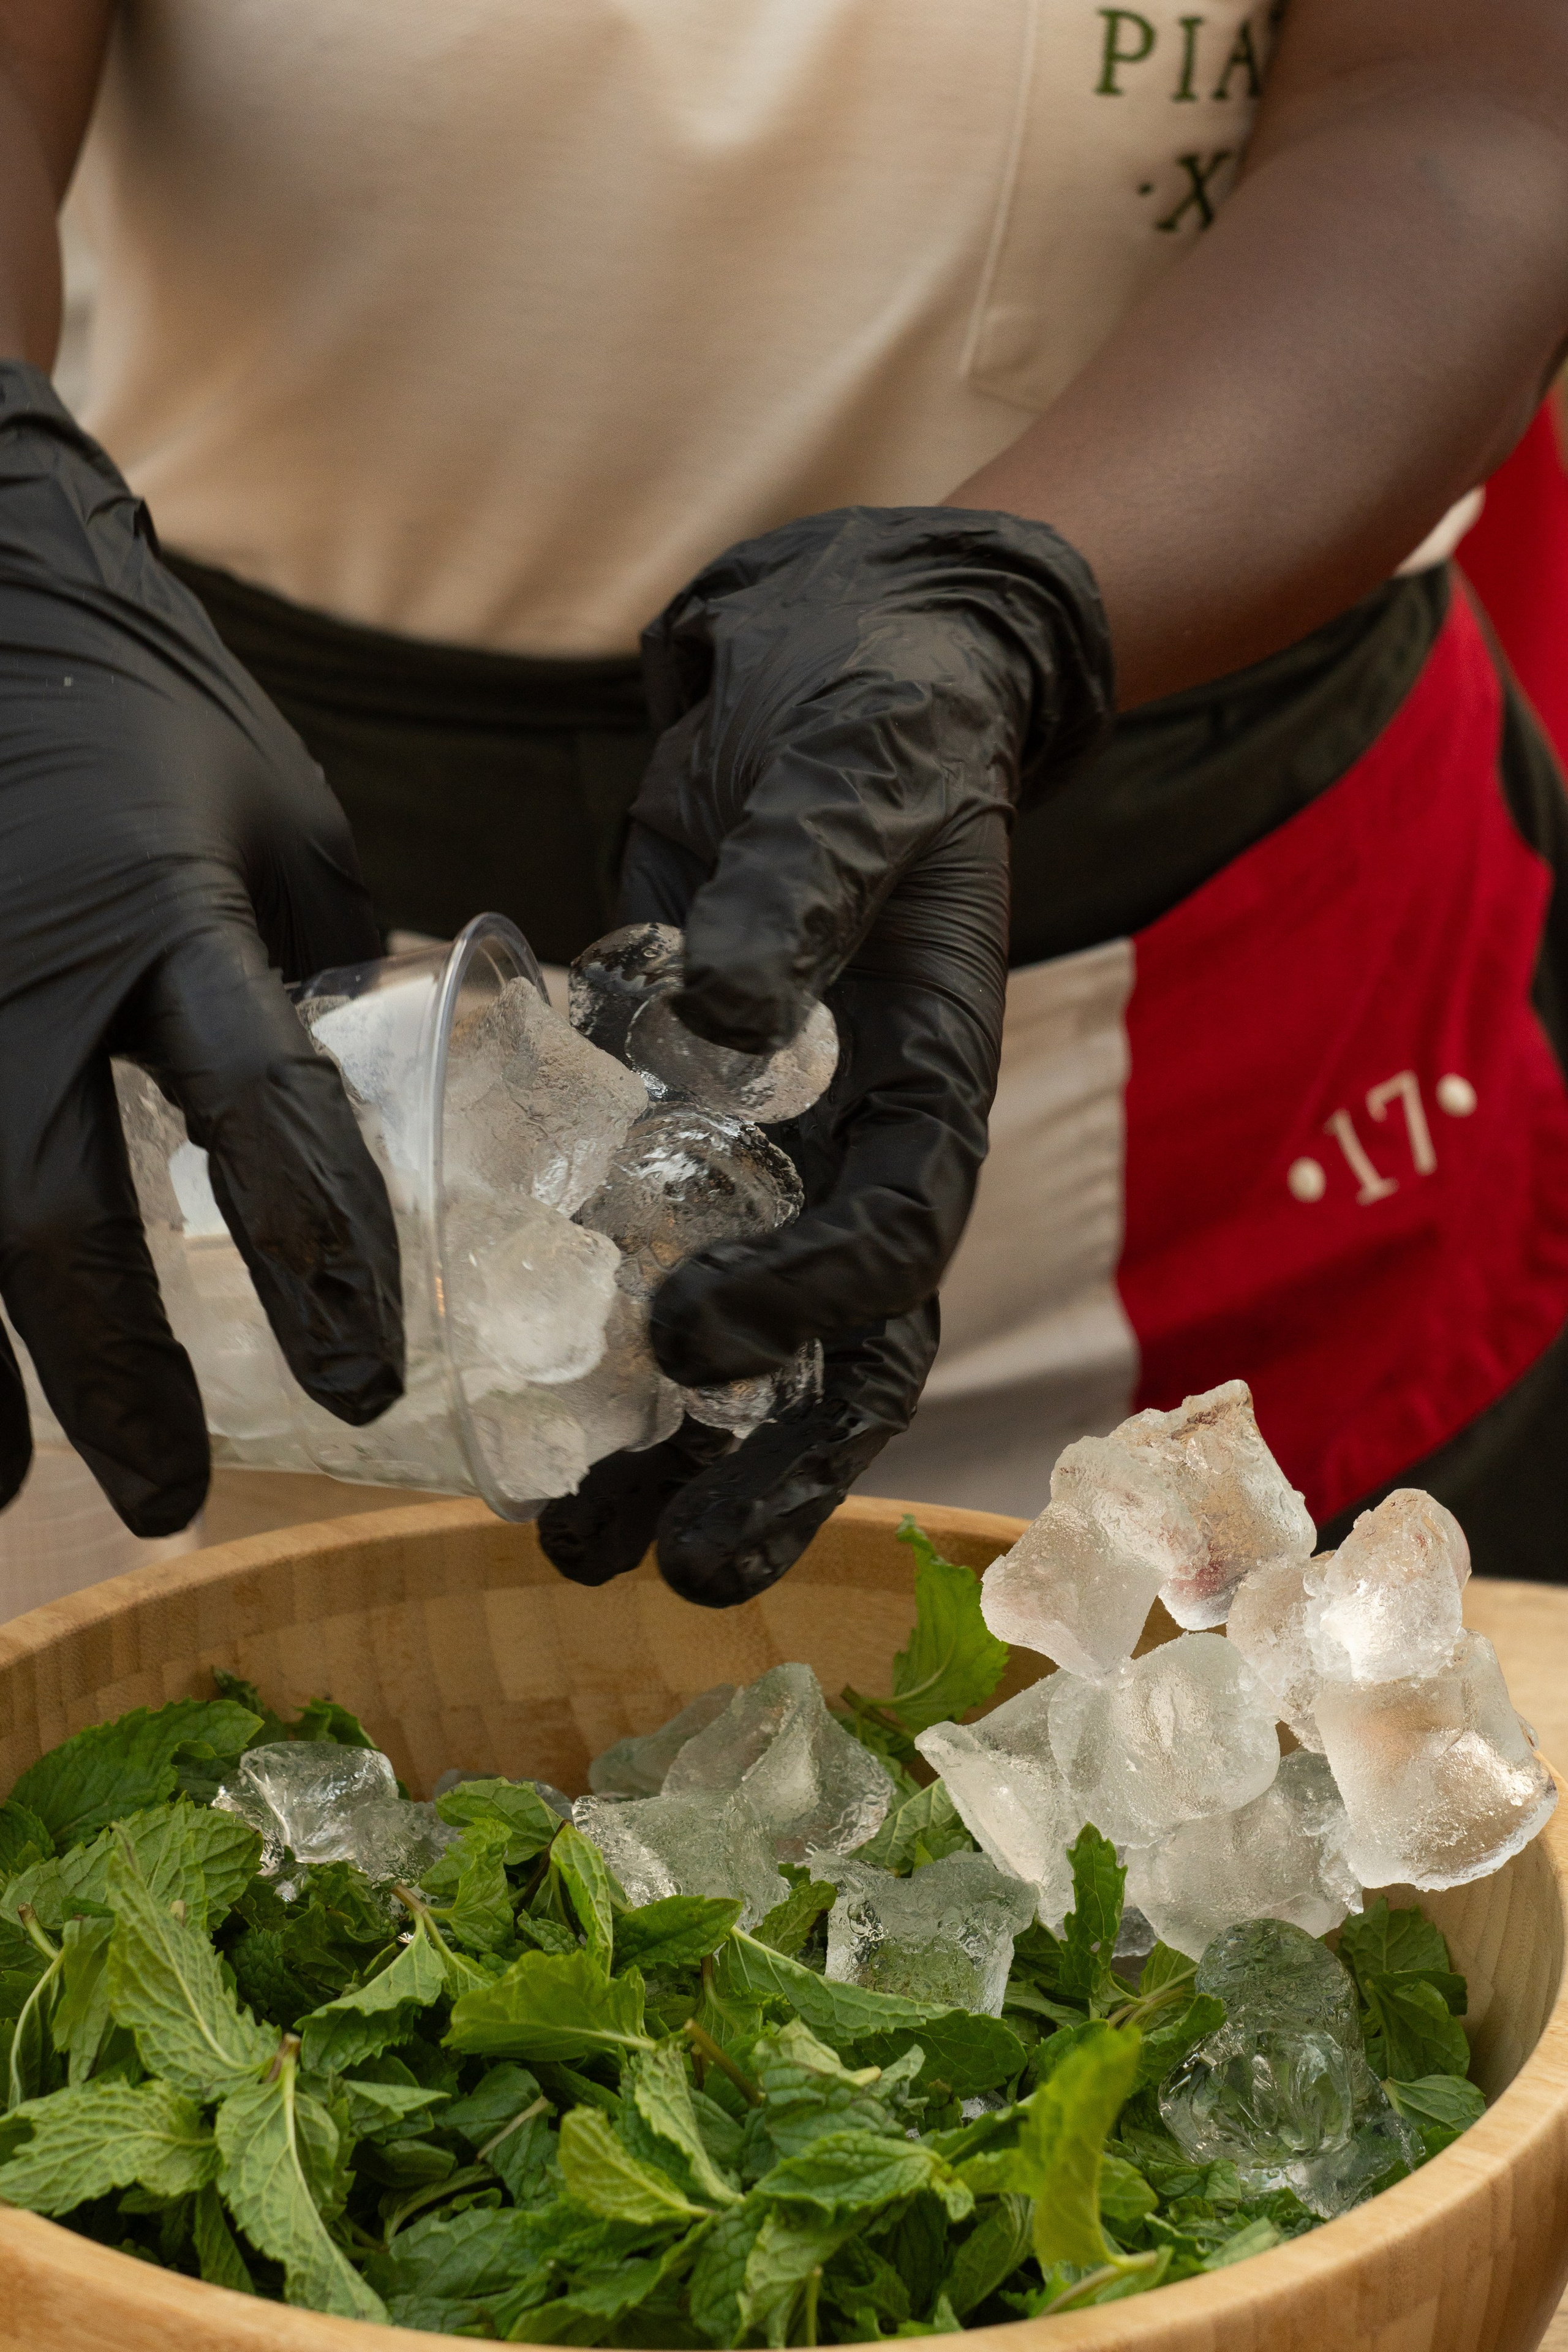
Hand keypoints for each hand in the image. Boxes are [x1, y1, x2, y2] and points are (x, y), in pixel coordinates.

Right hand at [0, 363, 402, 1534]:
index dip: (320, 1265)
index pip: (263, 1117)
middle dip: (113, 1376)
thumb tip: (376, 1062)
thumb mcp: (270, 809)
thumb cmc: (141, 702)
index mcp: (166, 915)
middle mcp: (21, 969)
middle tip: (172, 1495)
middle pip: (47, 1213)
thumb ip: (322, 944)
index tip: (367, 1384)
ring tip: (0, 1490)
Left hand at [539, 504, 1111, 1604]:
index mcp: (932, 1066)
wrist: (861, 655)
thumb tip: (727, 1009)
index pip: (900, 1226)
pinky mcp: (708, 1106)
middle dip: (769, 1468)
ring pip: (766, 1337)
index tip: (691, 1337)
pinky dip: (615, 1335)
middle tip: (664, 1571)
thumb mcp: (848, 771)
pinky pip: (676, 1246)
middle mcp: (868, 1130)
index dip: (811, 1300)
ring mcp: (792, 1134)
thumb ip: (802, 883)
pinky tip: (530, 1403)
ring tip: (576, 1542)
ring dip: (686, 1449)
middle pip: (851, 1346)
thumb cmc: (877, 705)